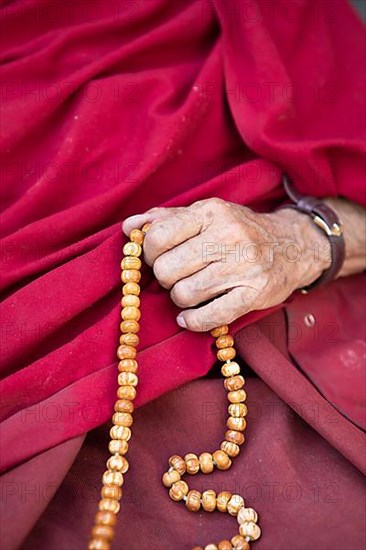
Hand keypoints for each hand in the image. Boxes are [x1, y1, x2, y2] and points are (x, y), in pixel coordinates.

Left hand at [123, 198, 330, 330]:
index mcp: (211, 212)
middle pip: (167, 269)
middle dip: (164, 277)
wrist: (292, 245)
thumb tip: (129, 226)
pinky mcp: (254, 294)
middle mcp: (229, 236)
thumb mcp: (206, 215)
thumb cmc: (239, 230)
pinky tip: (190, 315)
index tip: (157, 257)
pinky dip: (192, 320)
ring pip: (184, 294)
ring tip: (190, 290)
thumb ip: (166, 218)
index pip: (158, 236)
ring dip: (180, 297)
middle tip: (176, 275)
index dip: (148, 252)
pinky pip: (209, 316)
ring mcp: (244, 266)